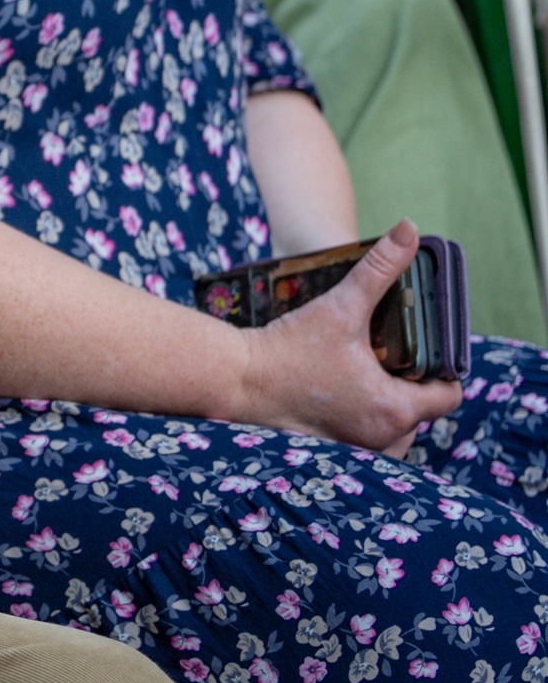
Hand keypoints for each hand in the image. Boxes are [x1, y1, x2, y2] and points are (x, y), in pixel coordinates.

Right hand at [233, 221, 461, 454]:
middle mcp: (382, 438)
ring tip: (369, 375)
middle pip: (421, 410)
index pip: (448, 395)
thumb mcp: (339, 306)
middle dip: (411, 384)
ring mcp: (356, 450)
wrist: (233, 381)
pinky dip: (363, 420)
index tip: (424, 350)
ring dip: (389, 405)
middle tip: (392, 356)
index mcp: (394, 409)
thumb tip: (409, 229)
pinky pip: (366, 439)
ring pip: (395, 428)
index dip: (442, 369)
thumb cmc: (286, 349)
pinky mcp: (331, 453)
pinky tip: (345, 396)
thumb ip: (379, 268)